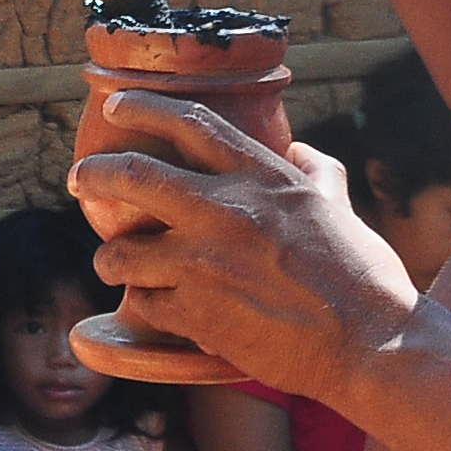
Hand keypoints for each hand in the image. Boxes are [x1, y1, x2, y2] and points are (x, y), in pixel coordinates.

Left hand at [68, 89, 418, 402]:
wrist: (372, 346)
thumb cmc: (364, 278)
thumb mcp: (339, 209)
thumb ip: (317, 174)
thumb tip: (303, 152)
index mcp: (262, 177)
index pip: (188, 122)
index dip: (143, 107)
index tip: (117, 105)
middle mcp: (226, 211)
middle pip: (131, 176)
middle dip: (93, 174)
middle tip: (78, 179)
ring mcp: (205, 264)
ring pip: (122, 253)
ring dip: (111, 258)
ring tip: (116, 263)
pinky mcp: (196, 314)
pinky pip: (145, 303)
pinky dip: (146, 304)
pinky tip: (158, 308)